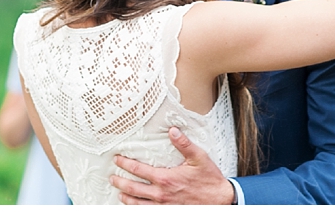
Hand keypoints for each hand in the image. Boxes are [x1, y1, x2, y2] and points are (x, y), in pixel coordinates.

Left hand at [112, 125, 235, 204]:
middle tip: (112, 178)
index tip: (117, 159)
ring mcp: (164, 206)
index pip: (137, 169)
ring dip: (126, 197)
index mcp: (166, 178)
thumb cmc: (210, 180)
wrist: (222, 201)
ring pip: (137, 203)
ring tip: (120, 193)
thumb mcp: (199, 159)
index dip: (124, 163)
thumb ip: (184, 145)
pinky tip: (135, 206)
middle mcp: (161, 194)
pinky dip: (138, 209)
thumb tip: (173, 131)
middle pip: (132, 188)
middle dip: (119, 182)